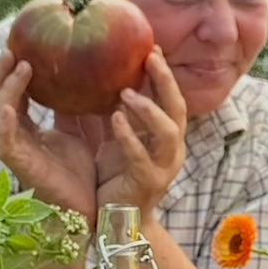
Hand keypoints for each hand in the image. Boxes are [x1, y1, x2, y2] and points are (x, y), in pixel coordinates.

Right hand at [0, 49, 98, 222]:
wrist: (88, 206)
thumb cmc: (81, 171)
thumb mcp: (77, 130)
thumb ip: (71, 106)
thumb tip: (82, 72)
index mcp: (24, 128)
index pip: (8, 93)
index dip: (9, 70)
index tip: (19, 44)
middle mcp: (13, 137)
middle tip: (11, 49)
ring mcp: (13, 151)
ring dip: (5, 88)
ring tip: (21, 66)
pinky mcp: (20, 167)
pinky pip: (5, 142)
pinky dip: (4, 124)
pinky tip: (9, 108)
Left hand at [95, 50, 186, 217]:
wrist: (116, 221)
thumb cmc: (115, 178)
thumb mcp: (113, 139)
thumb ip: (110, 112)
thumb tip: (89, 77)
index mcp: (165, 136)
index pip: (170, 98)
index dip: (163, 73)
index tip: (152, 47)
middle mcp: (171, 150)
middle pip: (178, 108)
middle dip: (165, 81)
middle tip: (150, 56)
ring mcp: (163, 168)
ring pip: (167, 132)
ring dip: (148, 108)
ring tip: (125, 92)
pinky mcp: (147, 184)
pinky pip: (141, 157)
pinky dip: (128, 136)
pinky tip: (115, 119)